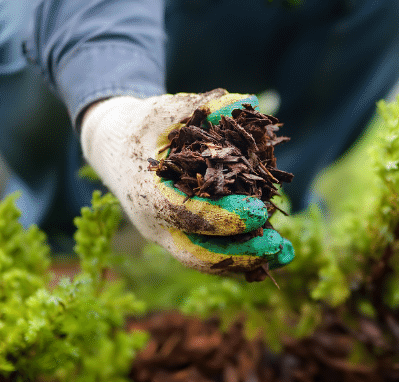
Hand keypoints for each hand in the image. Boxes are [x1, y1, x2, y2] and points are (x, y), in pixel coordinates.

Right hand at [80, 89, 293, 274]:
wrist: (112, 149)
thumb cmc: (141, 127)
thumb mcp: (164, 110)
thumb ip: (203, 107)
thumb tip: (247, 102)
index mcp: (148, 194)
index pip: (188, 214)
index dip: (226, 217)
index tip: (261, 211)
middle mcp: (155, 224)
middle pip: (198, 254)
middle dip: (240, 254)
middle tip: (277, 246)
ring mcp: (167, 236)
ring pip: (206, 261)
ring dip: (247, 262)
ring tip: (285, 255)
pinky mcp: (180, 239)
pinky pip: (210, 255)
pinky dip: (241, 258)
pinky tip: (274, 253)